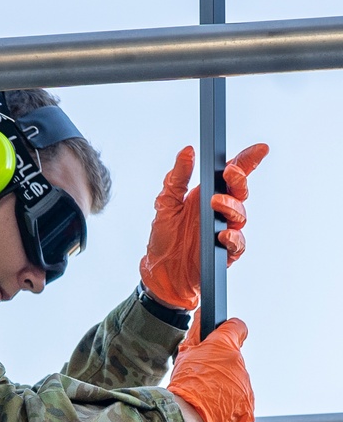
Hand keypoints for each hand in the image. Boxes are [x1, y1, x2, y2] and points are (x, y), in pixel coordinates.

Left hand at [139, 143, 268, 310]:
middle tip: (230, 173)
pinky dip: (233, 237)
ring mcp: (225, 231)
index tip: (260, 149)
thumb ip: (177, 177)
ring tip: (216, 203)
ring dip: (231, 206)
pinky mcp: (226, 252)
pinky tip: (223, 233)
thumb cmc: (164, 237)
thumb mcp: (166, 202)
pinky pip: (237, 243)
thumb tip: (187, 151)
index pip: (232, 175)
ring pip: (241, 214)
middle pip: (240, 191)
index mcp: (208, 195)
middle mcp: (220, 211)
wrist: (161, 272)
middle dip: (239, 179)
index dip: (248, 160)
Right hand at [167, 316, 254, 421]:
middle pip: (234, 360)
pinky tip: (215, 407)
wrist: (189, 415)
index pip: (237, 328)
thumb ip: (197, 332)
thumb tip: (203, 314)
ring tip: (207, 395)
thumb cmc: (184, 384)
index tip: (225, 338)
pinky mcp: (249, 405)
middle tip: (204, 378)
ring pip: (236, 381)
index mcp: (224, 345)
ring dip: (225, 387)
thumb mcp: (185, 353)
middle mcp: (240, 362)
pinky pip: (240, 401)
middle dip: (222, 367)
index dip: (230, 331)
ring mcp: (246, 384)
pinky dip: (230, 405)